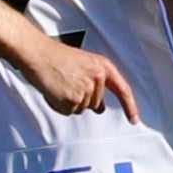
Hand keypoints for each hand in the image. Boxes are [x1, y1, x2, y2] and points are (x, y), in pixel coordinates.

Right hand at [15, 36, 141, 120]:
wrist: (37, 53)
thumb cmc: (56, 57)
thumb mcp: (84, 65)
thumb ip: (96, 84)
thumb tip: (100, 108)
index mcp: (103, 66)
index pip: (123, 90)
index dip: (130, 106)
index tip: (134, 119)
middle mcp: (98, 78)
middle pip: (95, 103)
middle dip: (80, 98)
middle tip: (66, 82)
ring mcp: (86, 89)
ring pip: (80, 109)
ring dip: (68, 101)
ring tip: (59, 84)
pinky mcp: (73, 99)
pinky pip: (68, 111)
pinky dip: (58, 105)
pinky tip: (53, 90)